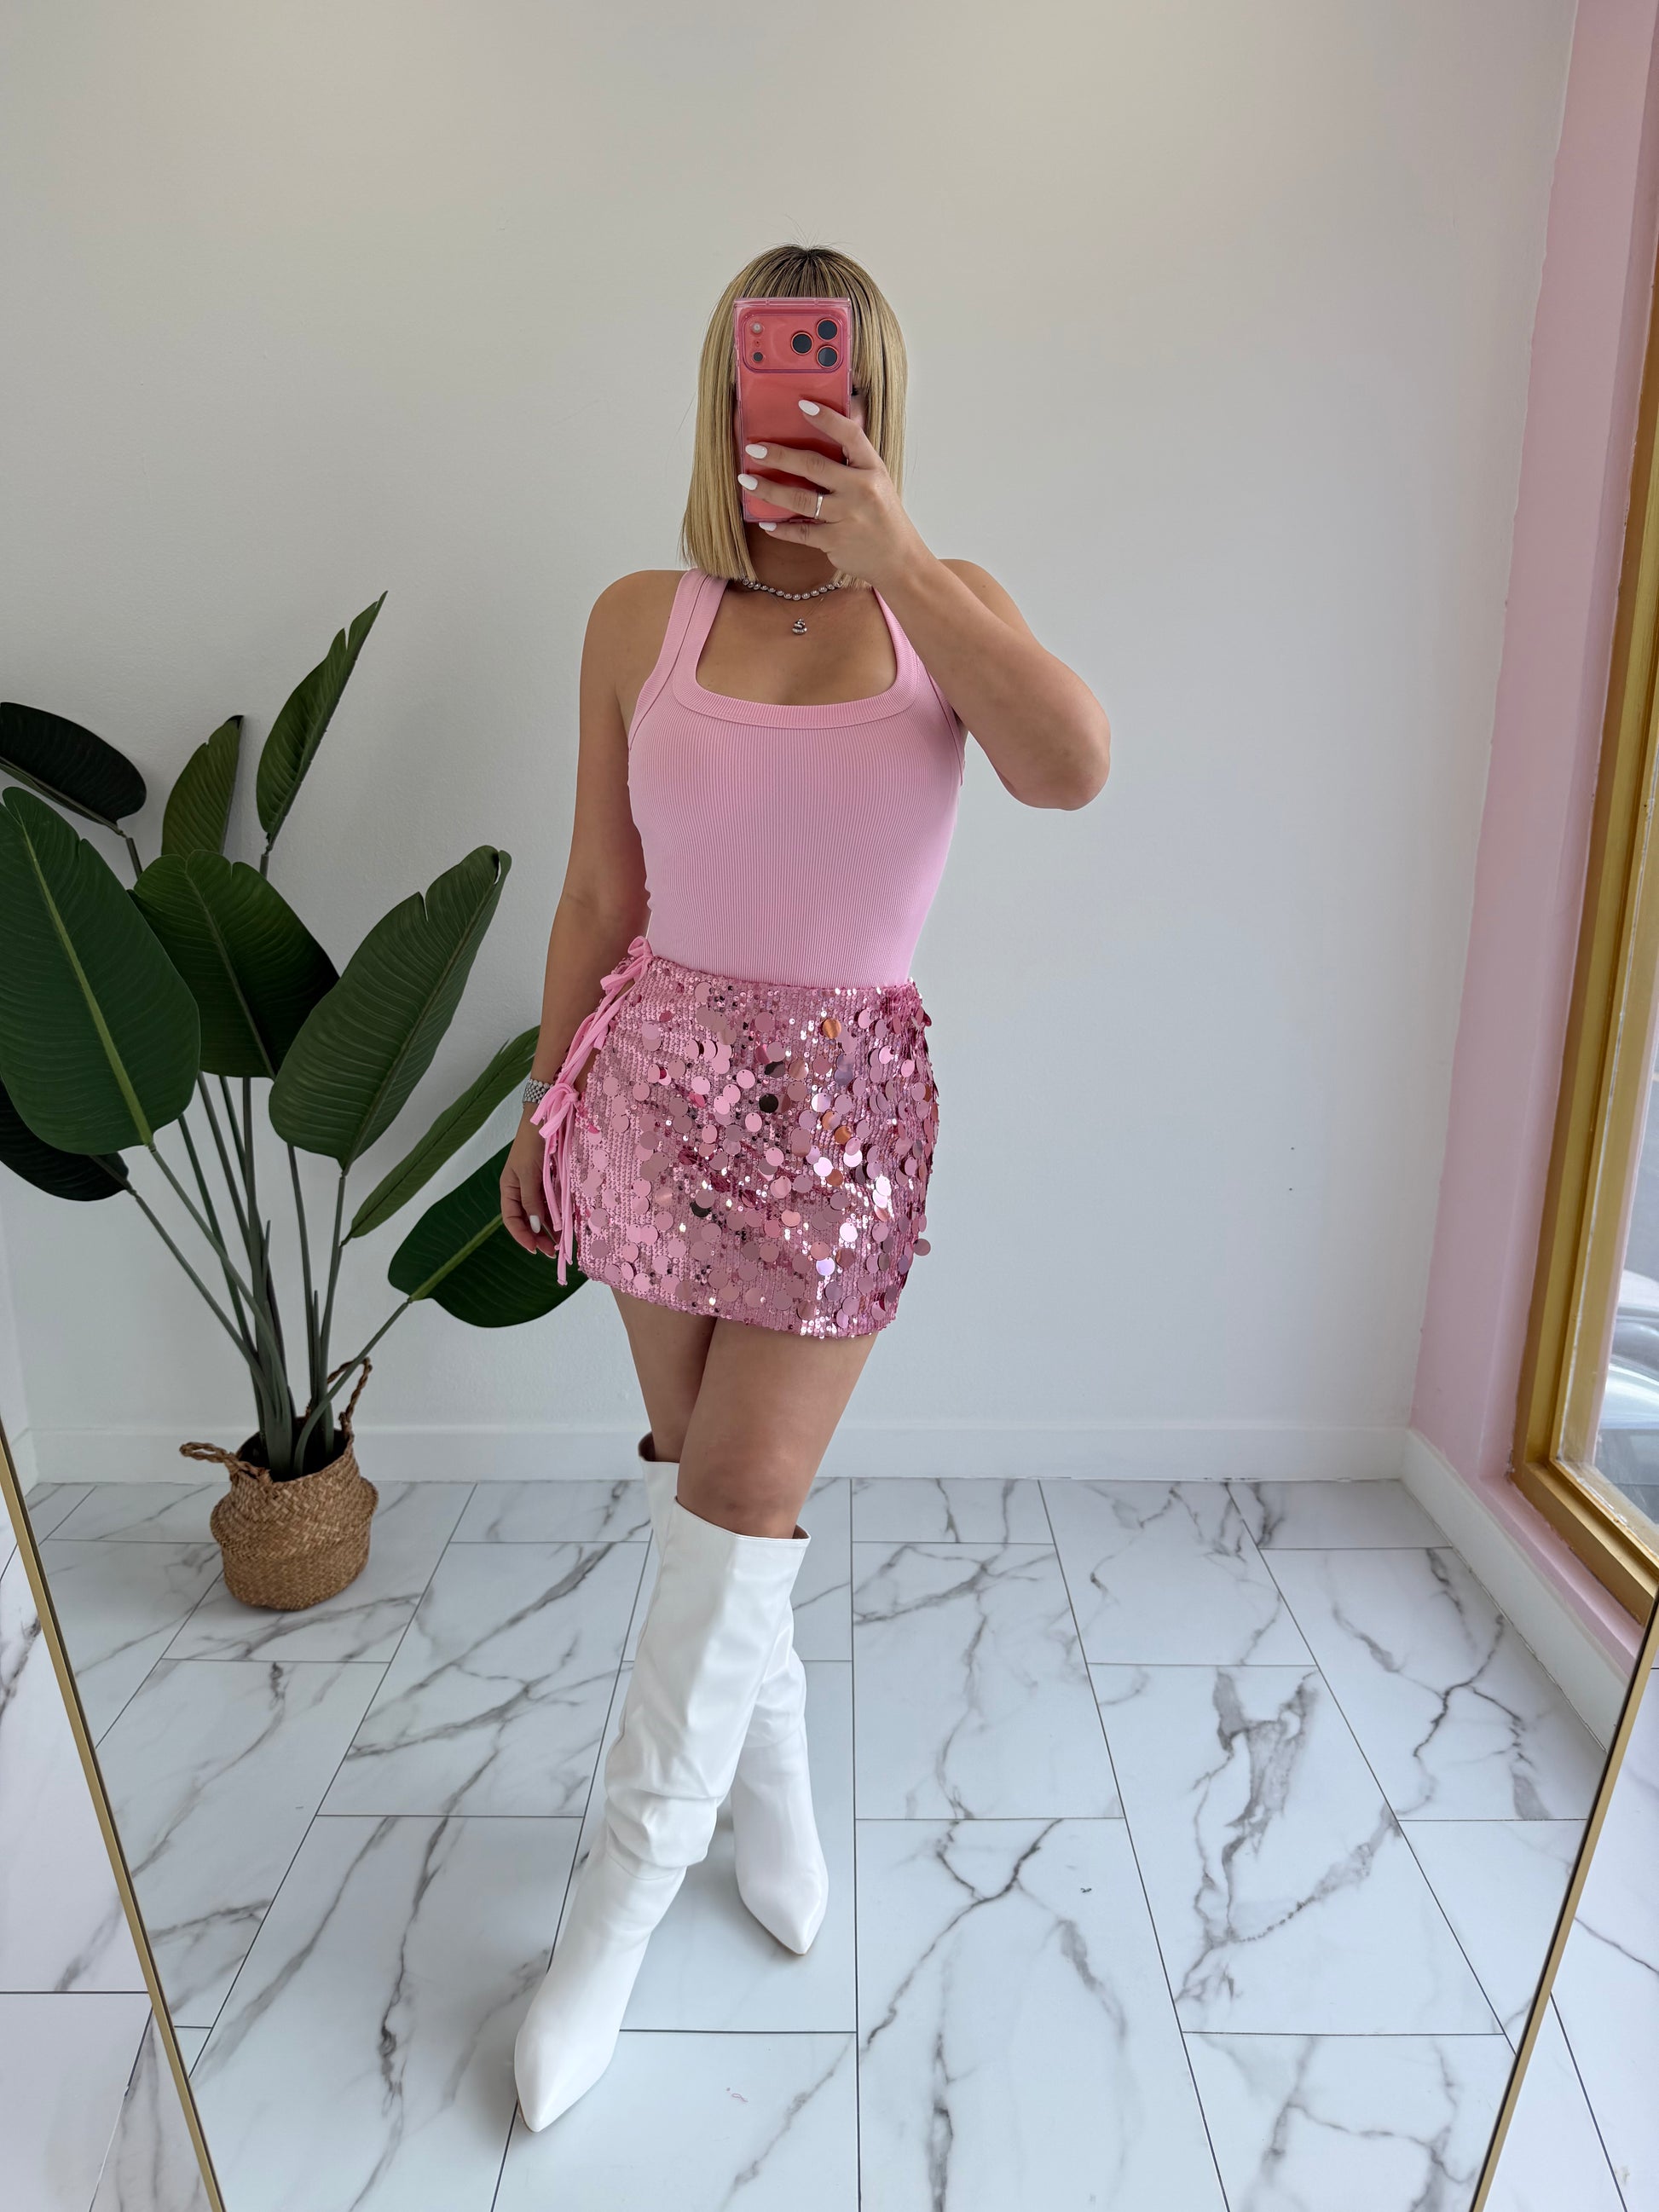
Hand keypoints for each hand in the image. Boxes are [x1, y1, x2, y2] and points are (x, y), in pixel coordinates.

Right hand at [500, 1111, 561, 1260]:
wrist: (548, 1118)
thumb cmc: (532, 1143)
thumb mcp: (529, 1173)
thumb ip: (531, 1199)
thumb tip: (534, 1226)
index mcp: (509, 1188)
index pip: (511, 1219)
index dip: (521, 1235)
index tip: (533, 1249)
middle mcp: (521, 1189)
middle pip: (526, 1220)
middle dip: (537, 1236)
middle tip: (551, 1251)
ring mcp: (535, 1186)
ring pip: (540, 1214)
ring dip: (549, 1229)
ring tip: (560, 1243)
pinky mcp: (550, 1181)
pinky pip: (552, 1203)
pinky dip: (558, 1215)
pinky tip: (566, 1225)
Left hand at [738, 399, 929, 590]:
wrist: (899, 560)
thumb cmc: (884, 518)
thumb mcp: (878, 483)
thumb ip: (854, 463)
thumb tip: (825, 436)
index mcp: (872, 469)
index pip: (850, 436)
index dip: (826, 419)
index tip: (802, 405)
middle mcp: (860, 490)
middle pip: (814, 466)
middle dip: (780, 455)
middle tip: (754, 448)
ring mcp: (847, 516)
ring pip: (800, 499)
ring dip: (769, 489)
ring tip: (747, 481)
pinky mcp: (835, 541)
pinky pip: (801, 531)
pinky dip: (781, 528)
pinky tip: (765, 521)